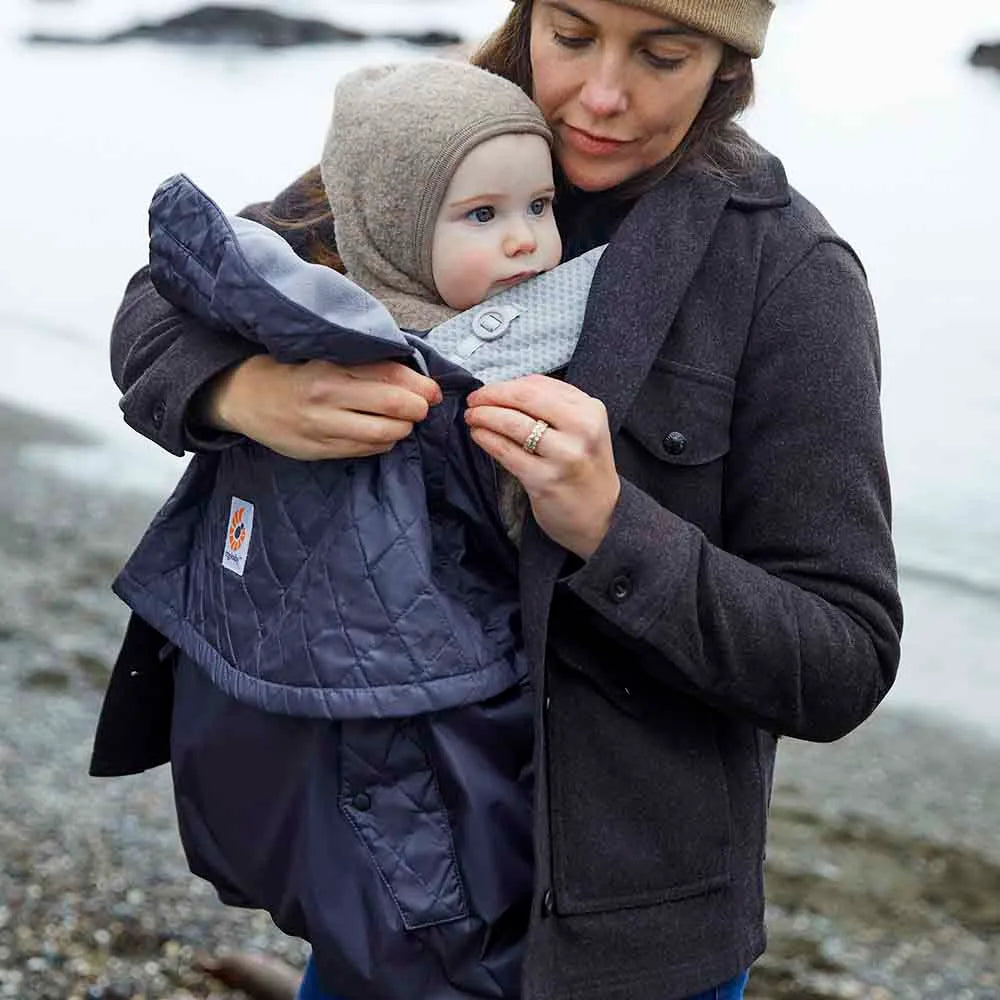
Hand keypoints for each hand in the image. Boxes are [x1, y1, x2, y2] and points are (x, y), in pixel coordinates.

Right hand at [202, 355, 441, 459]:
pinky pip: (366, 450)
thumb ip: (365, 363)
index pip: (388, 375)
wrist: (245, 396)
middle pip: (393, 406)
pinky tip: (381, 434)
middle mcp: (327, 397)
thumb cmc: (292, 370)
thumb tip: (414, 376)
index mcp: (330, 367)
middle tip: (421, 407)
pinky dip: (383, 443)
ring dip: (402, 429)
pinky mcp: (319, 450)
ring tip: (402, 422)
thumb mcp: (324, 355)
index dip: (420, 385)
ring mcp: (322, 427)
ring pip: (383, 434)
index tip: (433, 390)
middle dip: (417, 408)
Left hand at [465, 375, 620, 558]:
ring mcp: (563, 455)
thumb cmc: (584, 469)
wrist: (601, 516)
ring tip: (472, 416)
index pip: (539, 384)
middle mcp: (581, 429)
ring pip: (512, 423)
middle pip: (524, 398)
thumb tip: (507, 390)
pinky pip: (506, 451)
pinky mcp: (544, 480)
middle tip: (473, 400)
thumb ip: (553, 406)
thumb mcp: (583, 430)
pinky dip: (487, 438)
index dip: (506, 384)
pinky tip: (479, 435)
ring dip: (484, 416)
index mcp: (590, 410)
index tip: (490, 389)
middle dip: (491, 395)